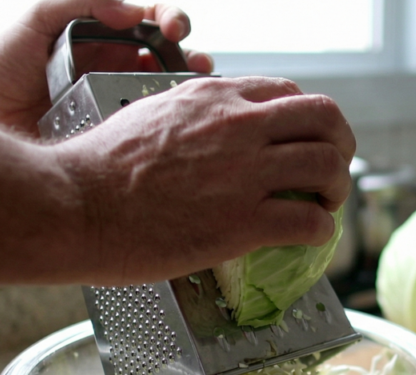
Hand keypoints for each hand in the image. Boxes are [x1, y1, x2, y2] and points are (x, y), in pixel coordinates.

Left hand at [0, 0, 212, 134]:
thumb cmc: (8, 57)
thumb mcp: (42, 16)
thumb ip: (83, 1)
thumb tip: (130, 10)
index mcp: (112, 35)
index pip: (156, 20)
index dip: (173, 19)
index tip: (173, 28)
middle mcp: (122, 66)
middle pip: (174, 59)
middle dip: (196, 58)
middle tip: (199, 66)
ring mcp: (120, 99)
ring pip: (167, 95)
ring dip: (187, 93)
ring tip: (192, 95)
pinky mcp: (112, 130)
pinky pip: (143, 129)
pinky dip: (161, 126)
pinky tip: (166, 125)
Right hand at [53, 76, 355, 284]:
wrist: (74, 204)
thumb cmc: (98, 166)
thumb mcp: (151, 114)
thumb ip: (192, 117)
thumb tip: (208, 132)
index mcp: (216, 97)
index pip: (289, 94)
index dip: (308, 121)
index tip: (304, 143)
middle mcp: (239, 125)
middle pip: (325, 119)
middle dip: (340, 145)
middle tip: (332, 172)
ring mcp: (245, 172)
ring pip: (328, 166)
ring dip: (337, 188)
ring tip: (325, 206)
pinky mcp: (243, 221)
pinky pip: (310, 221)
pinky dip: (322, 231)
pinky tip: (312, 238)